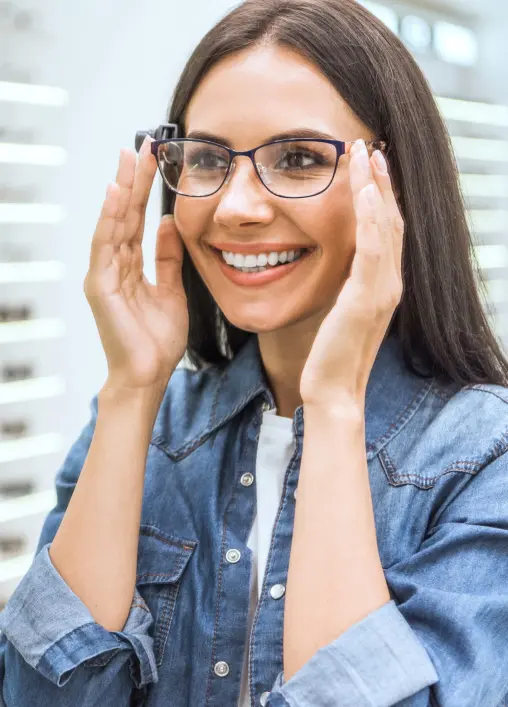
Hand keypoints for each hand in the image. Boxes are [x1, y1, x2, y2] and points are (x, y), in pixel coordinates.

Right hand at [84, 136, 188, 392]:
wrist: (149, 375)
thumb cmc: (157, 340)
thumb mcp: (171, 291)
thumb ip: (168, 258)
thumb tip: (171, 224)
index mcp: (129, 267)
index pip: (135, 220)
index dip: (142, 190)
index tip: (152, 159)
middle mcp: (112, 266)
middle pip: (122, 215)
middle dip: (131, 179)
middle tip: (140, 144)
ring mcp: (103, 275)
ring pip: (113, 224)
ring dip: (121, 190)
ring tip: (128, 158)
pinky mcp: (99, 287)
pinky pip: (104, 246)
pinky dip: (108, 219)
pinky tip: (114, 195)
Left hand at [299, 139, 404, 409]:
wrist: (333, 390)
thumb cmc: (331, 353)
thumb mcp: (339, 309)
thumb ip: (345, 283)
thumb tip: (335, 260)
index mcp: (383, 284)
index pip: (386, 230)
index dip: (381, 195)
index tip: (370, 166)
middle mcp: (390, 282)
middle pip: (391, 220)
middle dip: (382, 181)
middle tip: (371, 147)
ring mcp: (382, 290)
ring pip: (385, 226)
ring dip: (376, 187)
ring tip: (366, 153)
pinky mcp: (366, 298)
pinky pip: (371, 248)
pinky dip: (370, 215)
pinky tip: (364, 190)